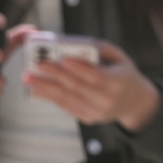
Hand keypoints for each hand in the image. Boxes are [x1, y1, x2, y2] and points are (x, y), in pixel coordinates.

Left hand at [24, 39, 159, 130]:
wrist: (133, 102)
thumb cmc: (124, 74)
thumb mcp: (120, 57)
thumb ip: (101, 49)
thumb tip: (77, 44)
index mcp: (118, 82)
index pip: (95, 75)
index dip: (78, 68)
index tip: (62, 58)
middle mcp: (106, 100)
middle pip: (77, 87)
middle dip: (55, 76)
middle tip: (37, 66)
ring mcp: (95, 112)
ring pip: (67, 99)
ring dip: (45, 88)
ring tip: (29, 79)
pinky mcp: (86, 118)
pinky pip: (65, 106)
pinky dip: (49, 97)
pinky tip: (37, 90)